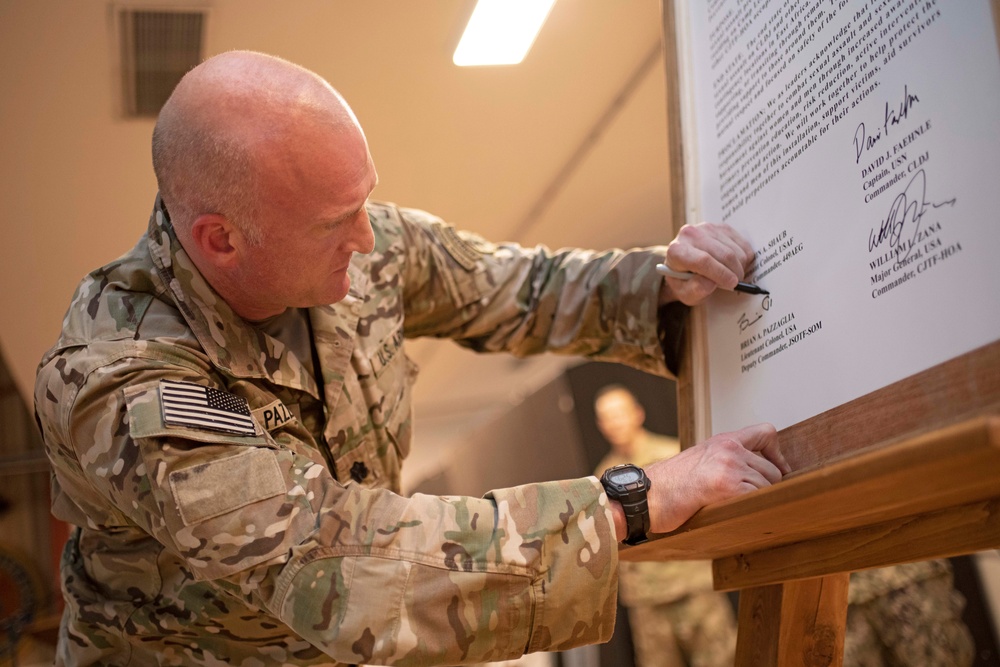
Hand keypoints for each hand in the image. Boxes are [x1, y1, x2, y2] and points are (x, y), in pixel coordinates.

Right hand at [643, 423, 787, 533]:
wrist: (646, 494)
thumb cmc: (668, 484)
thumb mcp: (700, 460)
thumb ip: (725, 460)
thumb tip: (752, 476)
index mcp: (723, 441)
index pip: (766, 432)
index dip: (777, 454)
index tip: (777, 469)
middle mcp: (729, 449)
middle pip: (772, 470)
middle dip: (765, 488)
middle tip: (748, 500)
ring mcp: (729, 466)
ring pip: (767, 487)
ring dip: (756, 501)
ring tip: (734, 507)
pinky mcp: (726, 486)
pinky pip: (757, 498)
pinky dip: (752, 509)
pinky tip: (736, 513)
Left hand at [659, 222, 754, 305]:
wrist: (684, 266)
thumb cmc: (684, 281)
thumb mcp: (685, 293)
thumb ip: (696, 290)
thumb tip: (711, 283)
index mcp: (676, 251)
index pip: (703, 260)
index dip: (721, 274)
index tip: (732, 284)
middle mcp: (690, 234)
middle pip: (724, 254)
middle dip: (734, 272)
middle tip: (735, 284)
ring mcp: (707, 228)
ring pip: (735, 250)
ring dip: (739, 266)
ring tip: (731, 275)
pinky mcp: (720, 227)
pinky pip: (742, 243)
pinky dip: (744, 258)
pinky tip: (733, 265)